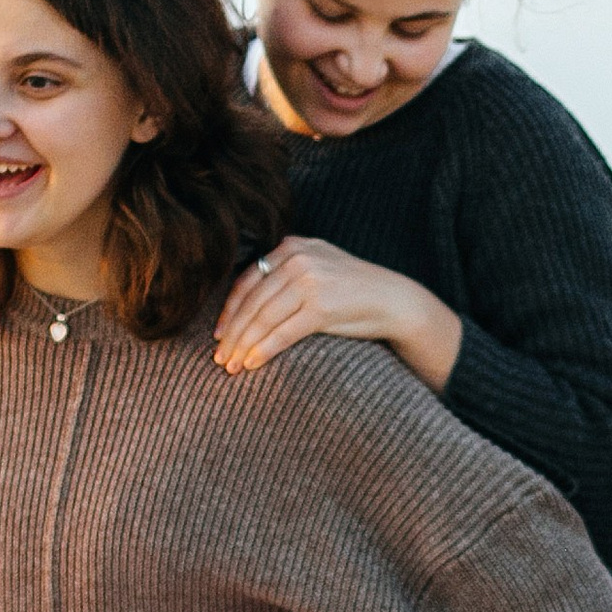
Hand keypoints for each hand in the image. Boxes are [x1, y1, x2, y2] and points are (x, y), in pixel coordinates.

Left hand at [213, 236, 461, 390]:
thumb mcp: (316, 266)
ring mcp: (309, 282)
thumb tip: (247, 303)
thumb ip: (285, 272)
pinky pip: (282, 333)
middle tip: (220, 357)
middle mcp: (298, 259)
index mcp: (292, 246)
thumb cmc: (352, 289)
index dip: (229, 310)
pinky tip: (252, 364)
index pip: (248, 280)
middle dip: (233, 333)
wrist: (393, 300)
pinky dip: (264, 351)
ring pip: (263, 318)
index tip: (218, 333)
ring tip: (232, 366)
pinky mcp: (321, 307)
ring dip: (244, 346)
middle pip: (252, 301)